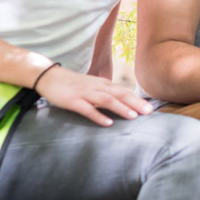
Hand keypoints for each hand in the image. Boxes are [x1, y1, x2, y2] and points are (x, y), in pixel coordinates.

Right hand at [35, 65, 152, 125]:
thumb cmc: (72, 84)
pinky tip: (108, 123)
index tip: (151, 107)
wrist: (48, 76)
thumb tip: (123, 103)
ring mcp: (84, 93)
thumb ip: (106, 93)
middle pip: (119, 94)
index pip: (123, 91)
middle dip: (135, 103)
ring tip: (133, 116)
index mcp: (102, 84)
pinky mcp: (72, 101)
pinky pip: (87, 109)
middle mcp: (96, 87)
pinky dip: (98, 116)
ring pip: (106, 100)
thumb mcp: (92, 86)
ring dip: (120, 108)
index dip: (137, 99)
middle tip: (149, 112)